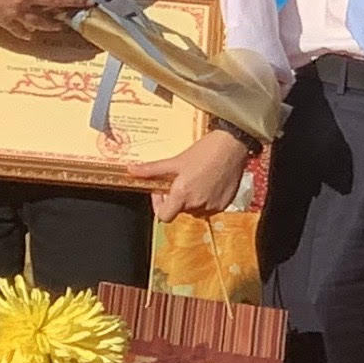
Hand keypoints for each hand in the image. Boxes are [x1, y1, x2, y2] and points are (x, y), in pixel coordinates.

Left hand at [128, 128, 252, 221]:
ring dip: (191, 198)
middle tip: (177, 180)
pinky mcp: (226, 203)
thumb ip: (152, 169)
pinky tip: (207, 181)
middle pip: (179, 210)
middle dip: (175, 198)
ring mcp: (213, 206)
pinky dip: (206, 198)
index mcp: (183, 196)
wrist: (233, 145)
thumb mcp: (175, 160)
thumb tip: (131, 170)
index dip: (159, 205)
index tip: (161, 191)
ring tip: (193, 178)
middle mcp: (198, 205)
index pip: (164, 217)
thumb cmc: (205, 151)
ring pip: (195, 209)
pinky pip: (210, 206)